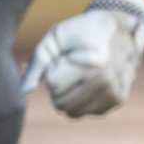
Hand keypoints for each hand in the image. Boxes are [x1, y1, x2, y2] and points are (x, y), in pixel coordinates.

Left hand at [20, 0, 143, 116]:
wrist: (119, 30)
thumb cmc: (81, 31)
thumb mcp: (55, 38)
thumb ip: (37, 64)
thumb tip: (23, 91)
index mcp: (93, 63)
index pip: (53, 84)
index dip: (51, 70)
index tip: (62, 57)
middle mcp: (107, 82)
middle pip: (61, 103)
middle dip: (56, 86)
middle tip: (66, 67)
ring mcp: (115, 94)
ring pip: (72, 112)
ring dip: (67, 95)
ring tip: (75, 74)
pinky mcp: (117, 101)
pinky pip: (86, 112)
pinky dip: (80, 99)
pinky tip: (86, 81)